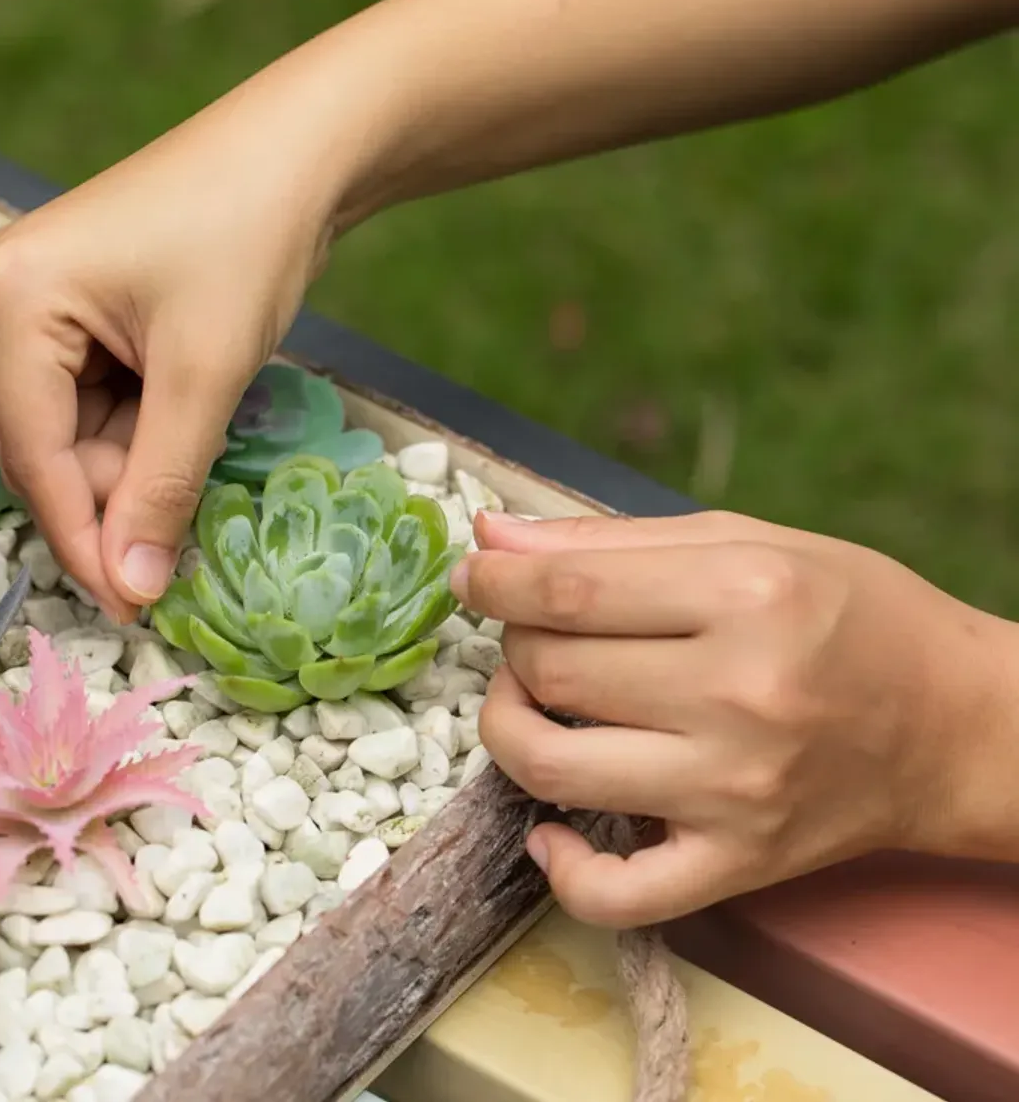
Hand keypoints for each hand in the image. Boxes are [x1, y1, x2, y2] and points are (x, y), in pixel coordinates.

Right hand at [0, 78, 353, 620]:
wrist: (299, 150)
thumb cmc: (250, 240)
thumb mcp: (205, 375)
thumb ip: (163, 487)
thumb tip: (131, 591)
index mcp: (9, 299)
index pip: (35, 456)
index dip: (85, 541)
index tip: (131, 611)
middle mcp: (2, 298)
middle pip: (48, 446)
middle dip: (115, 500)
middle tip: (175, 559)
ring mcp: (39, 303)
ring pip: (79, 431)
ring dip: (138, 467)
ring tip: (202, 466)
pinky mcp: (80, 310)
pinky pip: (101, 401)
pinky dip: (147, 433)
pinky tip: (192, 429)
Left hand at [451, 509, 1018, 927]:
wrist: (954, 723)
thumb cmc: (849, 613)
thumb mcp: (742, 543)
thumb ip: (608, 540)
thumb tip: (493, 534)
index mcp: (743, 595)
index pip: (567, 592)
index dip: (494, 580)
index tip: (474, 574)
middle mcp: (738, 694)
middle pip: (551, 672)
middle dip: (515, 642)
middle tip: (536, 632)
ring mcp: (735, 791)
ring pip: (552, 769)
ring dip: (508, 728)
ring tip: (531, 704)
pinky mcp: (739, 863)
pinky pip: (615, 893)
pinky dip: (558, 866)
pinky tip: (548, 827)